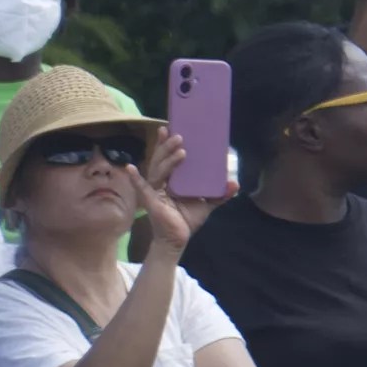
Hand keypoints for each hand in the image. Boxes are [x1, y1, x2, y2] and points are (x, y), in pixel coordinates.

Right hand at [124, 128, 227, 254]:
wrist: (178, 239)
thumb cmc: (186, 219)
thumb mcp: (207, 204)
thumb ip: (220, 194)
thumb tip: (235, 183)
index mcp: (172, 179)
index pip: (168, 157)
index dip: (168, 144)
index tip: (171, 127)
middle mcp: (161, 182)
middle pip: (161, 160)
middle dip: (168, 147)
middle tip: (178, 135)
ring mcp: (155, 190)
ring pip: (158, 170)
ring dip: (166, 158)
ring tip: (180, 150)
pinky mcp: (151, 201)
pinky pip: (142, 188)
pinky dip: (136, 178)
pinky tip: (131, 168)